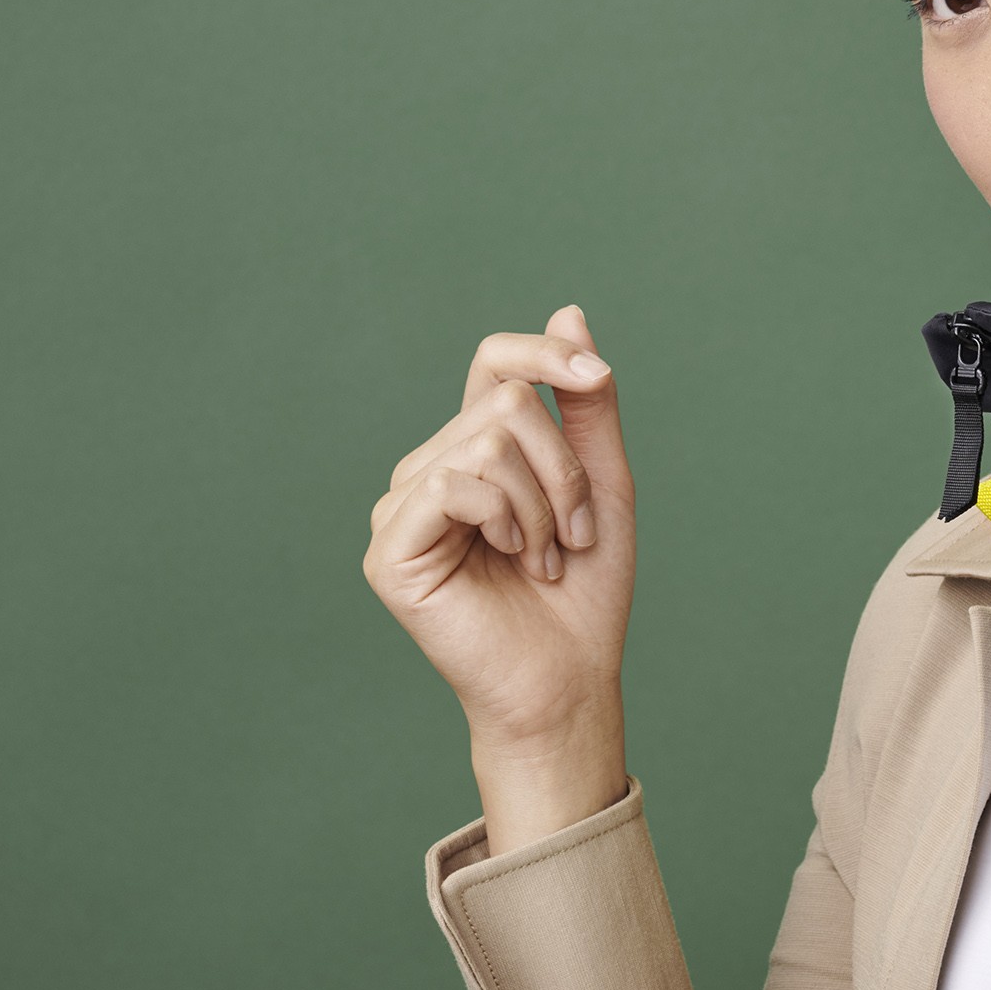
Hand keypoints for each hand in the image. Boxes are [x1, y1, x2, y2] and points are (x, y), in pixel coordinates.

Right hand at [364, 304, 634, 847]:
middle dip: (566, 469)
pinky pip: (453, 484)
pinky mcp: (389, 547)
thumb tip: (568, 310)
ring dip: (545, 505)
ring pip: (486, 443)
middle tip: (573, 534)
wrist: (570, 679)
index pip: (497, 362)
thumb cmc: (585, 590)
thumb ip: (586, 401)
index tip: (596, 377)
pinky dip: (506, 519)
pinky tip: (512, 562)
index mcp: (476, 450)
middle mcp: (431, 469)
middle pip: (507, 404)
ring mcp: (402, 507)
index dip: (545, 354)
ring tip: (544, 557)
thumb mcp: (602, 479)